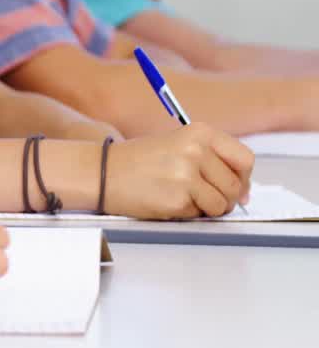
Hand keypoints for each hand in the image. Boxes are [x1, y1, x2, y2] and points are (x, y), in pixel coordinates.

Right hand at [106, 122, 253, 217]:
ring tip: (183, 197)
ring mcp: (187, 175)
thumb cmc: (139, 161)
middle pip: (235, 185)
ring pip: (222, 204)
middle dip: (225, 197)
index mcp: (199, 132)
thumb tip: (245, 193)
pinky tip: (167, 200)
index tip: (234, 186)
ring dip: (207, 207)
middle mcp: (196, 151)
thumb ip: (213, 161)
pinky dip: (188, 212)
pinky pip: (199, 214)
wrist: (101, 172)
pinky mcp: (177, 199)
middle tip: (201, 196)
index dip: (243, 177)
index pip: (244, 159)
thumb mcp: (178, 145)